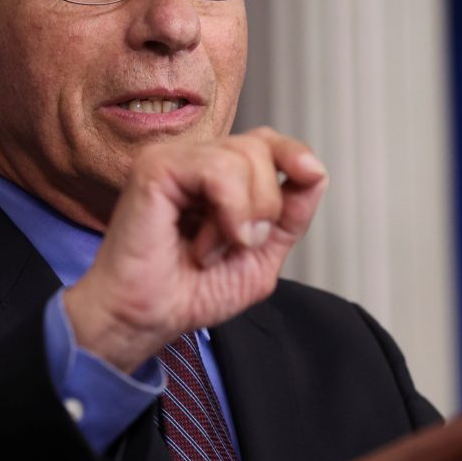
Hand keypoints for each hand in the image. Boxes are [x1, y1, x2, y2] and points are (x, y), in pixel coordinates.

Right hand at [63, 127, 327, 372]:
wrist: (145, 319)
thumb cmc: (185, 292)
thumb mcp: (259, 256)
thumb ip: (289, 215)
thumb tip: (315, 174)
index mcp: (215, 177)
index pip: (265, 141)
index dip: (292, 154)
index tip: (311, 175)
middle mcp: (193, 161)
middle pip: (262, 145)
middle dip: (268, 203)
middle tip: (238, 242)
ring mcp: (173, 159)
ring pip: (245, 155)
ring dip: (245, 214)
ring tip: (212, 247)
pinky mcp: (156, 167)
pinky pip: (218, 168)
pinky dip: (228, 211)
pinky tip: (203, 242)